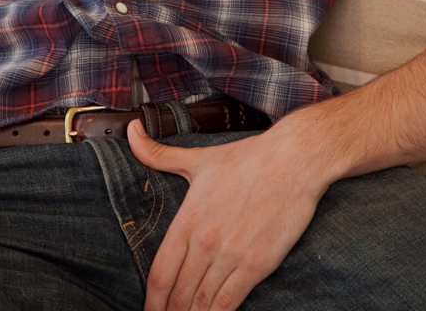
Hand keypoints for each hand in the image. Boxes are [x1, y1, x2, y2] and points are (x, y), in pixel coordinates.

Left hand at [127, 114, 326, 310]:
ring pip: (202, 303)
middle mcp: (205, 241)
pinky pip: (230, 302)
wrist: (293, 159)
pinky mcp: (257, 264)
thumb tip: (131, 132)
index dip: (151, 300)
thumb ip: (159, 154)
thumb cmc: (248, 158)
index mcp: (189, 219)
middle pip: (178, 294)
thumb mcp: (199, 158)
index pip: (160, 273)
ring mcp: (231, 255)